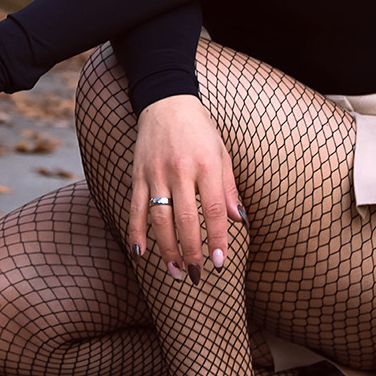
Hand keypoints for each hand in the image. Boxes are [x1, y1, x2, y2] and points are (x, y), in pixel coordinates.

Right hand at [128, 95, 242, 283]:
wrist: (166, 100)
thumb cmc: (200, 129)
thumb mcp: (222, 152)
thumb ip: (229, 188)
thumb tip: (239, 220)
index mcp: (206, 164)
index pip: (213, 210)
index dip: (216, 239)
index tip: (219, 263)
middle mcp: (180, 170)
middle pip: (185, 219)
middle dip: (191, 251)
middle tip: (196, 275)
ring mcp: (155, 173)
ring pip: (159, 218)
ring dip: (167, 249)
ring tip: (176, 270)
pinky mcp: (138, 174)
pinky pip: (136, 208)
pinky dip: (136, 232)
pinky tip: (141, 253)